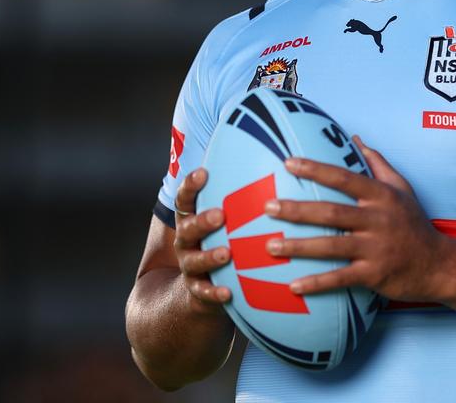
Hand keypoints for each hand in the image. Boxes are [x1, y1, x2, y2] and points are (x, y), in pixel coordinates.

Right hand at [173, 167, 232, 311]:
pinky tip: (227, 293)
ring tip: (227, 253)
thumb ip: (238, 196)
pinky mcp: (197, 290)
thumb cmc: (222, 239)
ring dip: (210, 256)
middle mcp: (186, 241)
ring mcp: (189, 266)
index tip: (203, 172)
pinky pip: (203, 293)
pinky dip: (214, 293)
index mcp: (191, 219)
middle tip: (220, 214)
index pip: (185, 199)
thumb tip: (270, 163)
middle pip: (188, 228)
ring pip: (194, 260)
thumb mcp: (225, 218)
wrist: (198, 285)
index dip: (191, 185)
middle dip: (203, 220)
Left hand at [263, 137, 451, 301]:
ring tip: (271, 246)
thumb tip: (355, 139)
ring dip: (299, 246)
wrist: (439, 265)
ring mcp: (376, 249)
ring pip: (331, 246)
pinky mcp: (374, 275)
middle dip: (297, 209)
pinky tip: (294, 286)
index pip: (344, 177)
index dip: (316, 169)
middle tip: (267, 207)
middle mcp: (378, 220)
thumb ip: (378, 163)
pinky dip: (317, 283)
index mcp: (381, 196)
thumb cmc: (414, 224)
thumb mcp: (402, 189)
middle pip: (331, 212)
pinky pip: (340, 278)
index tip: (288, 163)